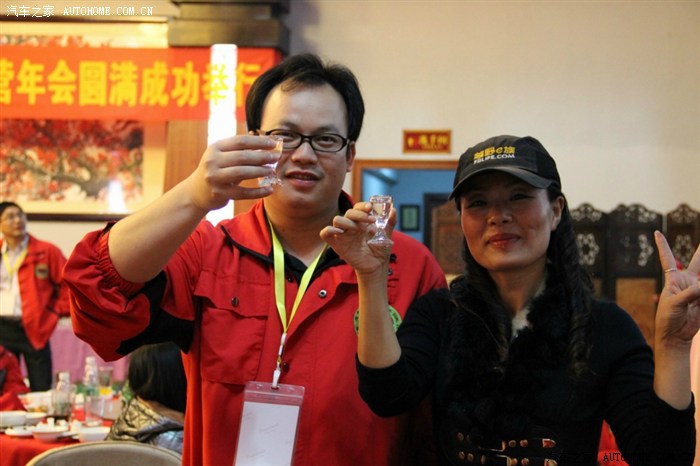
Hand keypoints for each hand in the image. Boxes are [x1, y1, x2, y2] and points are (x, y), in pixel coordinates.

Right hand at [186, 134, 279, 210]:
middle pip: (242, 156)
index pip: (240, 141)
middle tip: (275, 158)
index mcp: (215, 147)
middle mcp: (212, 161)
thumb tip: (267, 144)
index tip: (273, 143)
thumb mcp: (222, 156)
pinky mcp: (219, 193)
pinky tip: (269, 190)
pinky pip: (243, 193)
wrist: (197, 191)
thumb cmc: (217, 170)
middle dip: (262, 156)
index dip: (258, 141)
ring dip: (260, 171)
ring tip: (272, 171)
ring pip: (242, 172)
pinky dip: (258, 192)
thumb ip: (240, 151)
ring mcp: (215, 178)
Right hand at [320, 202, 396, 274]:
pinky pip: (325, 234)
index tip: (370, 208)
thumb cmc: (380, 248)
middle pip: (349, 212)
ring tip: (357, 230)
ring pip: (337, 220)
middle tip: (371, 221)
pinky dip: (328, 230)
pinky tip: (339, 232)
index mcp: (362, 220)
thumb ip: (390, 222)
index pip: (359, 207)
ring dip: (347, 222)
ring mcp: (343, 234)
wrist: (376, 265)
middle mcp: (351, 225)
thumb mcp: (387, 235)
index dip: (363, 206)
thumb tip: (393, 210)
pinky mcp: (336, 244)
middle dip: (359, 214)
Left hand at [654, 231, 699, 347]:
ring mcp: (699, 290)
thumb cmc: (667, 318)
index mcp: (673, 279)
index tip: (656, 233)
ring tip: (696, 296)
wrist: (676, 335)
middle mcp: (687, 281)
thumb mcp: (674, 303)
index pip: (667, 258)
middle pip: (698, 261)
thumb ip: (690, 293)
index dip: (662, 245)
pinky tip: (699, 300)